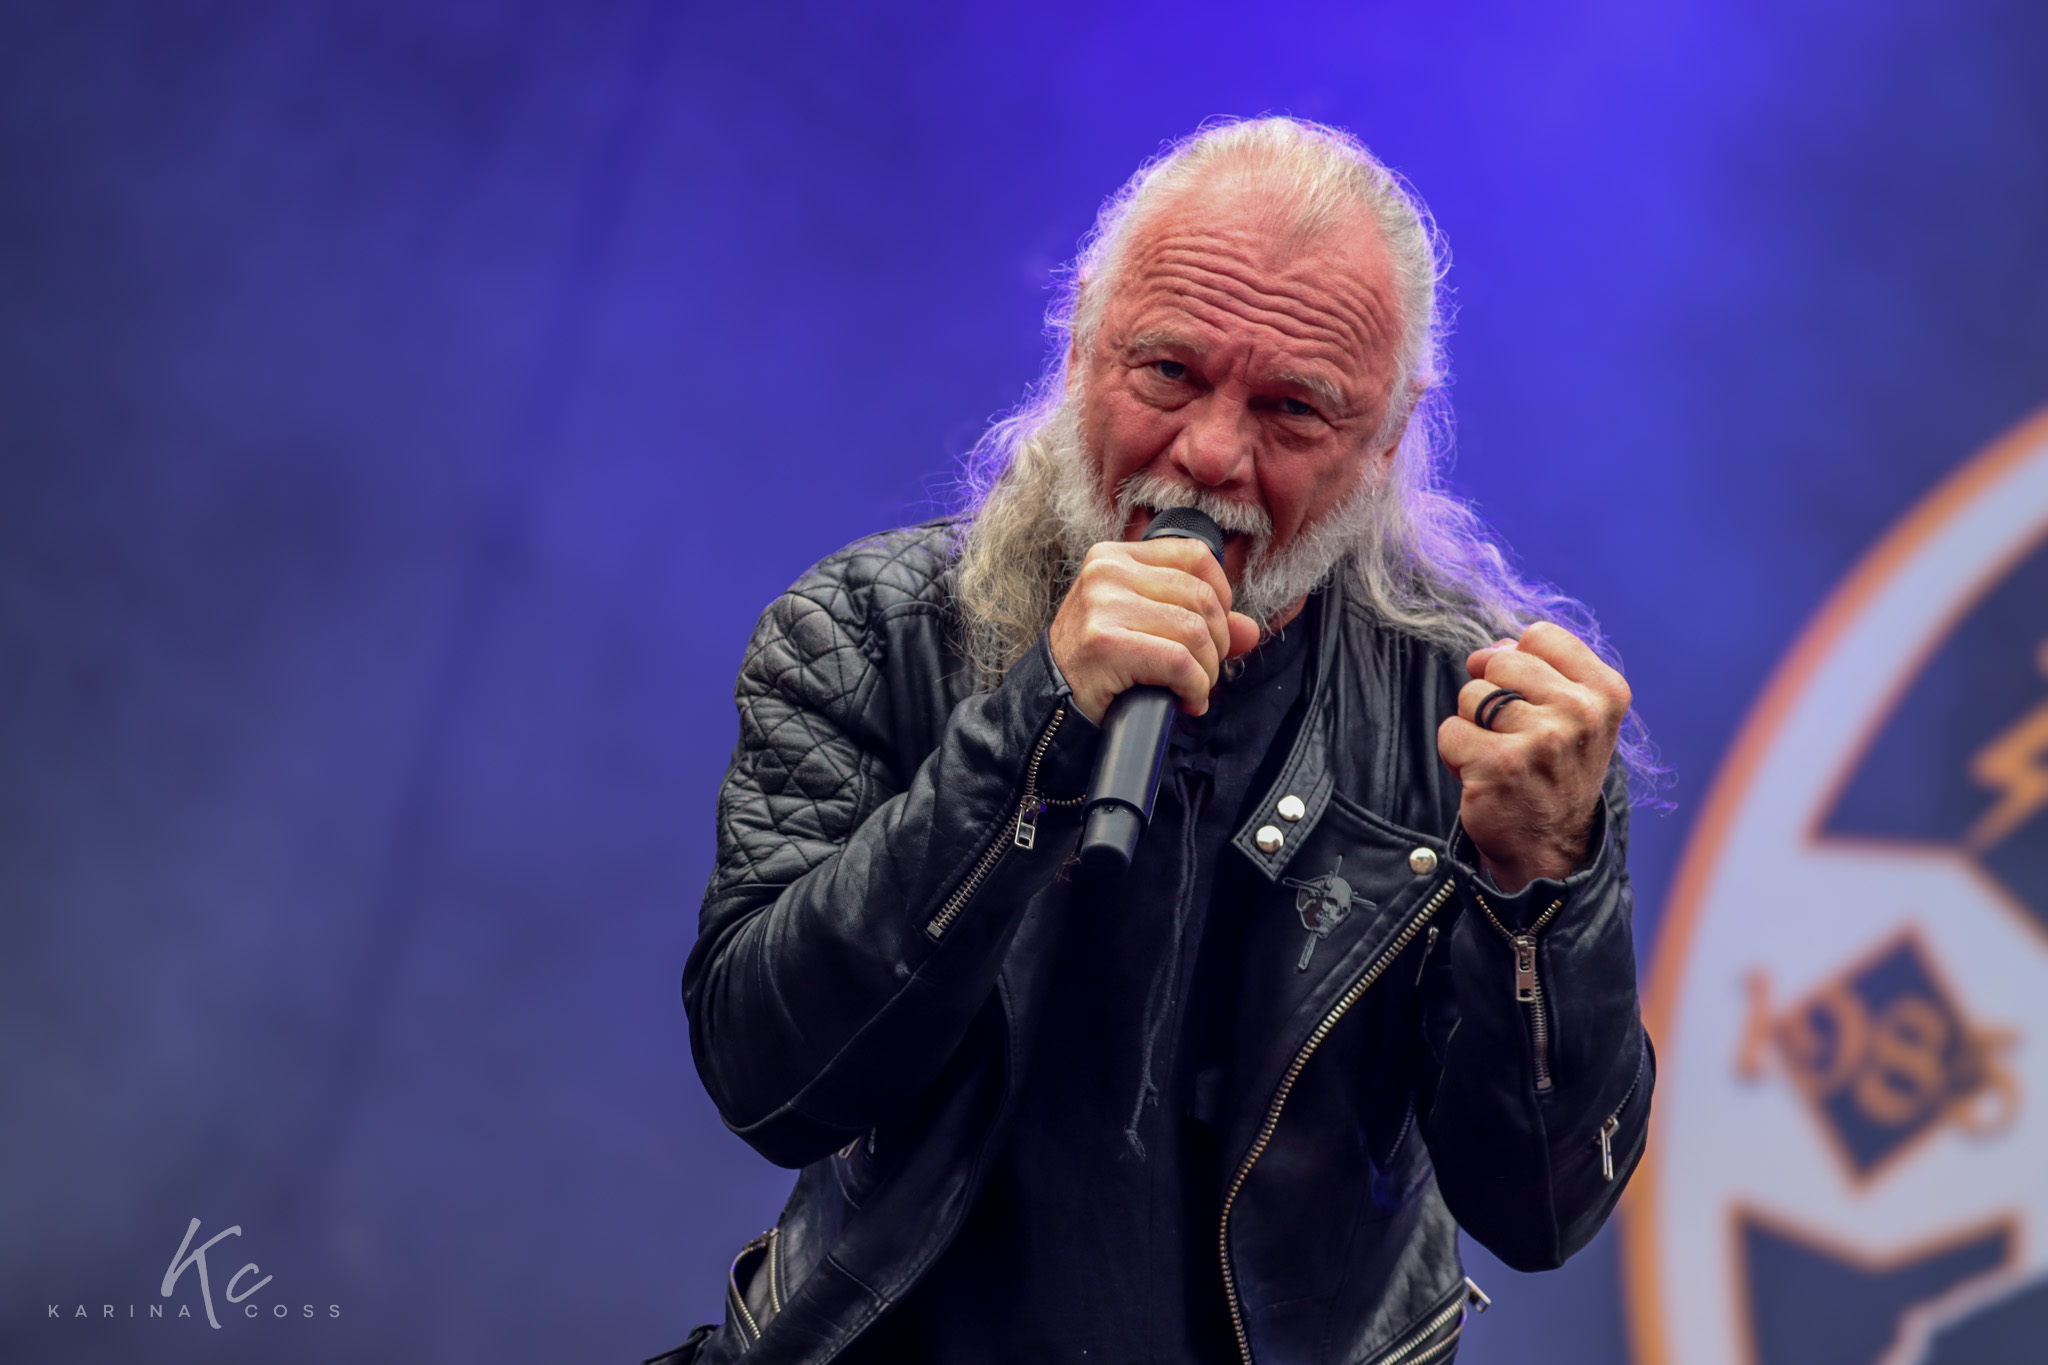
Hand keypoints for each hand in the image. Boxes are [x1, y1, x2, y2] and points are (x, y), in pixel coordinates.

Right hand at [1049, 538, 1261, 723]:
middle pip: (1201, 597)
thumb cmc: (1101, 665)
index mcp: (1115, 556)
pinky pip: (1179, 662)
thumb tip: (1251, 630)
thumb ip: (1200, 621)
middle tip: (1202, 671)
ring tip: (1191, 689)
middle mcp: (1106, 572)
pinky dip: (1193, 688)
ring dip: (1206, 671)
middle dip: (1216, 643)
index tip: (1212, 631)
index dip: (1221, 596)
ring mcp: (1102, 605)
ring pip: (1194, 631)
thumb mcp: (1147, 628)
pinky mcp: (1104, 642)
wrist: (1052, 702)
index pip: (1195, 556)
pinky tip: (1184, 700)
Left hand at [1436, 621, 1630, 893]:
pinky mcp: (1500, 765)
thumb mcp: (1572, 717)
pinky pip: (1450, 731)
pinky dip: (1456, 754)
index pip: (1539, 636)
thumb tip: (1492, 648)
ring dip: (1473, 728)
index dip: (1518, 662)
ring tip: (1500, 759)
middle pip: (1499, 662)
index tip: (1529, 697)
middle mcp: (1579, 712)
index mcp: (1605, 692)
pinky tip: (1483, 777)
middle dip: (1492, 696)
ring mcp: (1541, 739)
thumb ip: (1540, 672)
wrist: (1551, 849)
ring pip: (1471, 696)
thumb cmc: (1555, 774)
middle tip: (1513, 737)